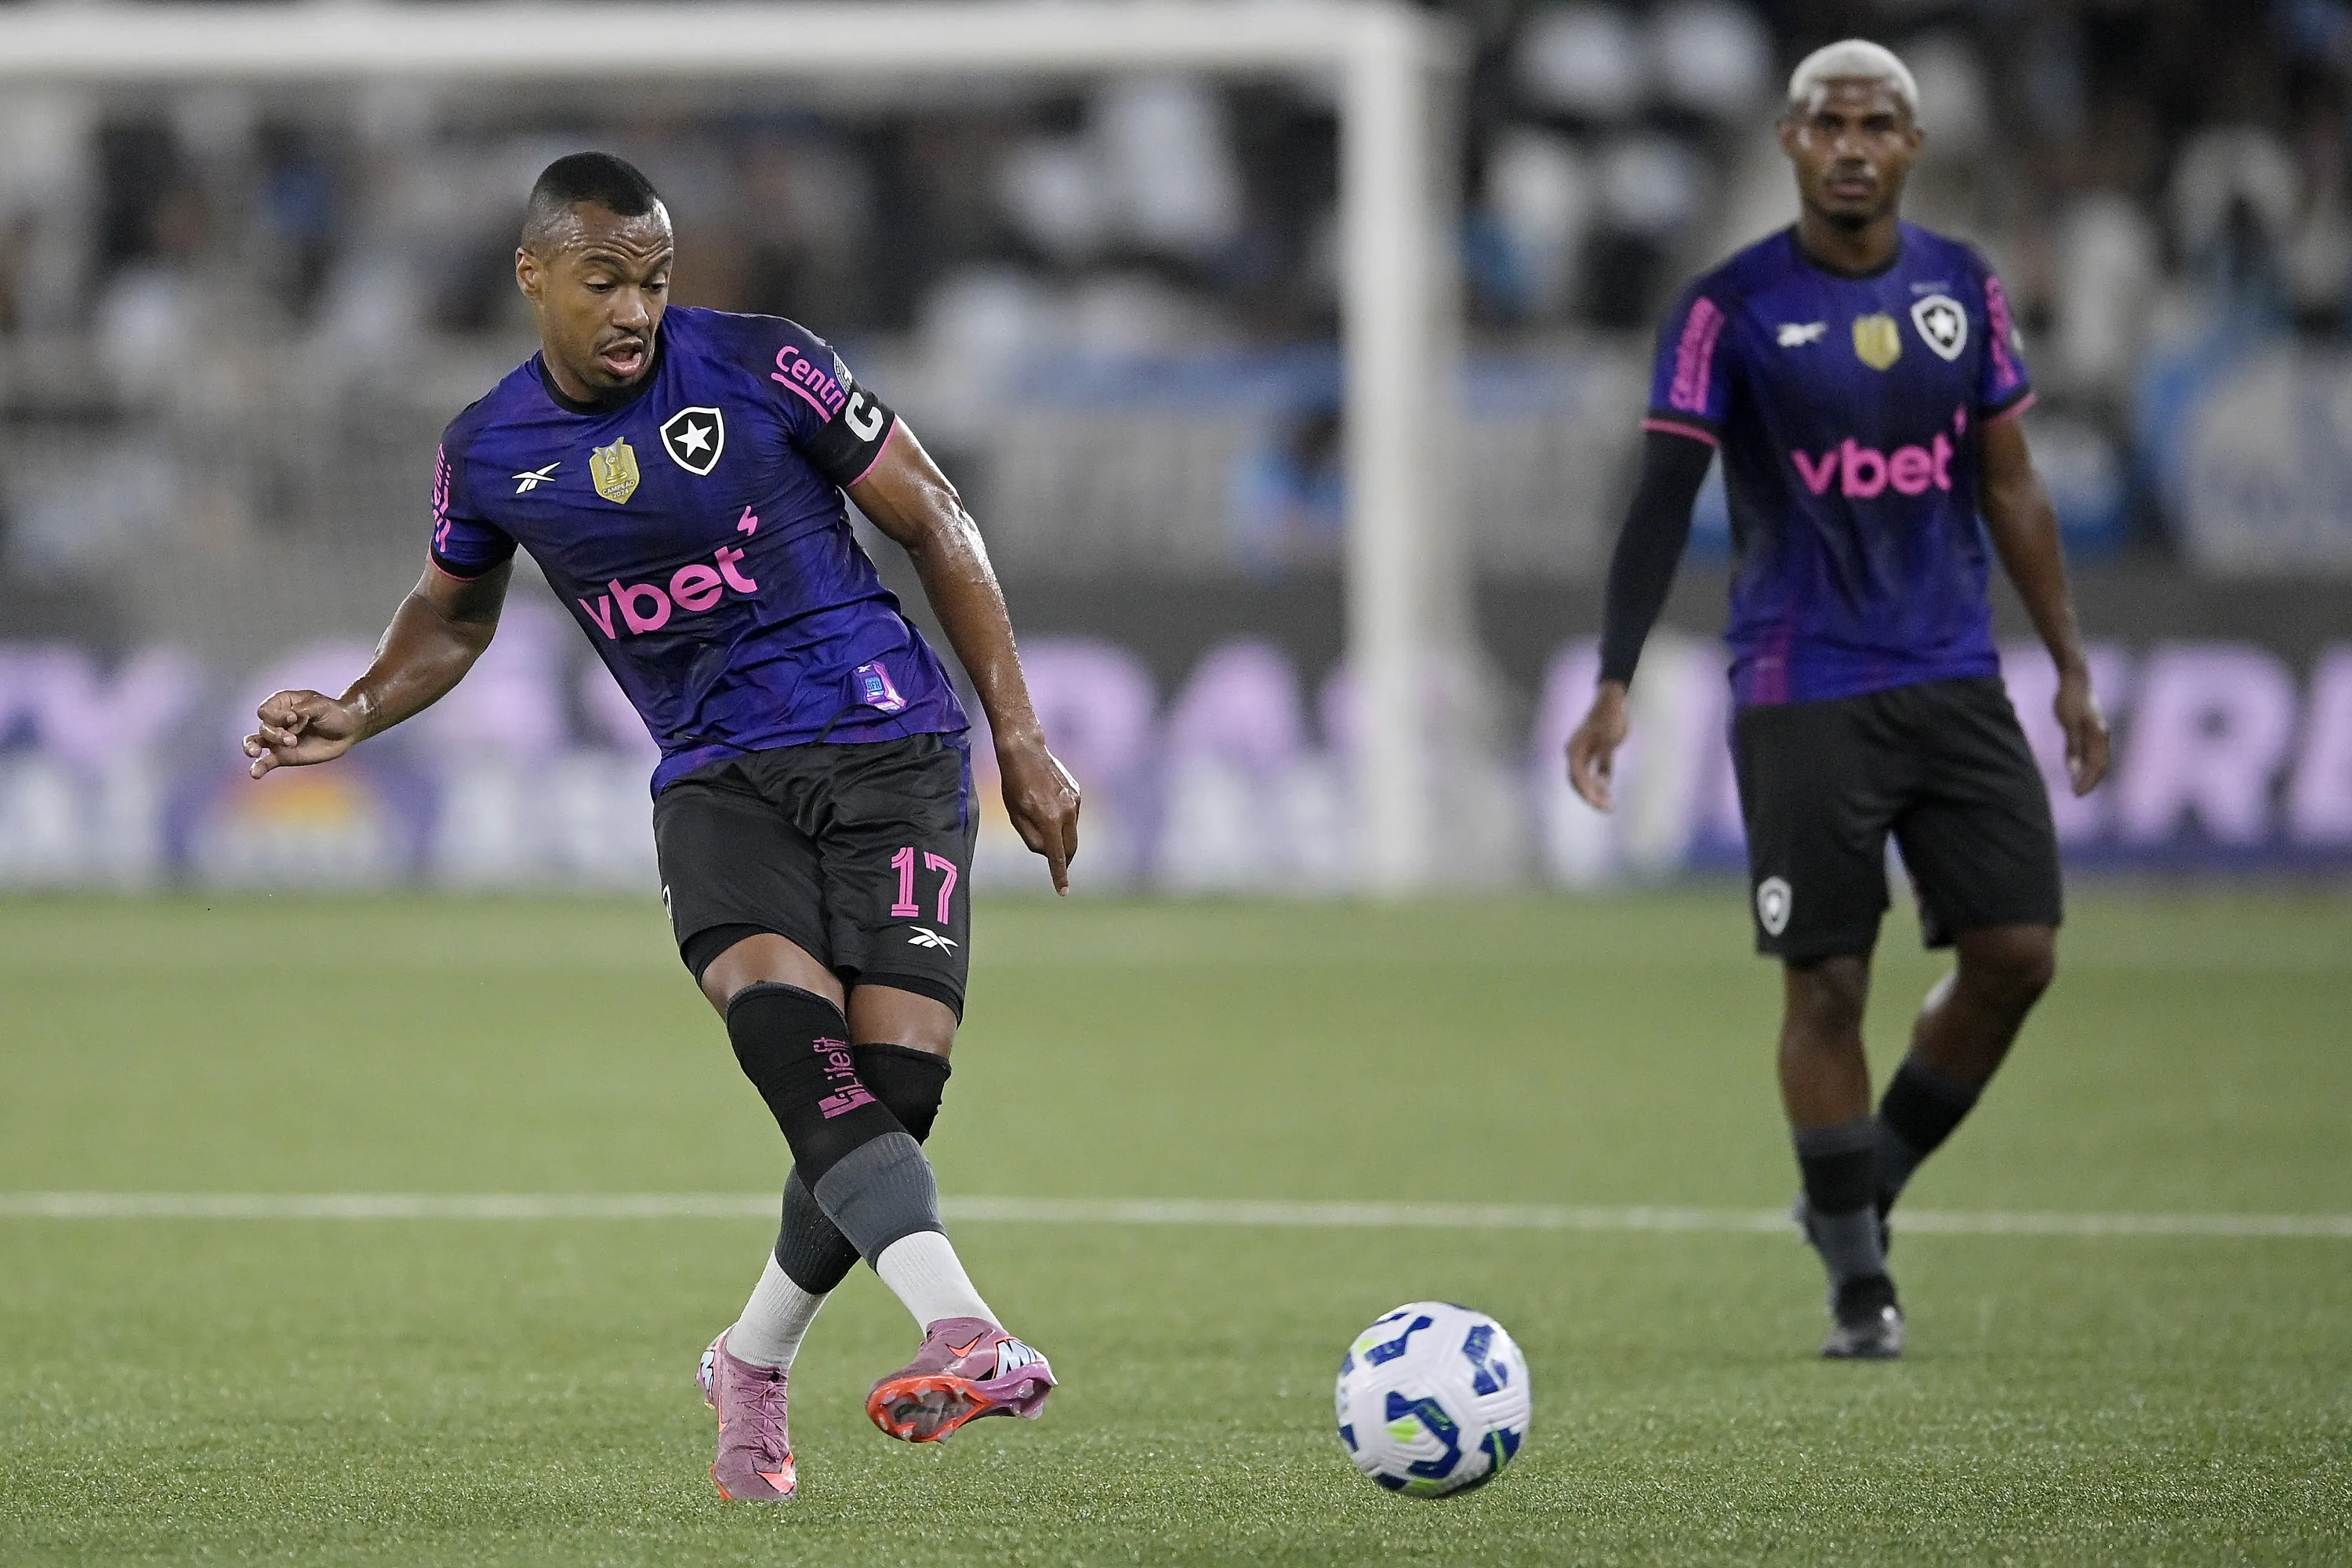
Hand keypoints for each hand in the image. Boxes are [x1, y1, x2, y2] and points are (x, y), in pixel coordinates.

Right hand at [244, 689, 366, 777]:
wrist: (347, 730)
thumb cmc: (334, 713)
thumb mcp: (321, 706)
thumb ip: (303, 710)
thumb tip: (290, 718)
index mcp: (282, 704)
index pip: (266, 711)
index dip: (276, 716)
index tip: (294, 718)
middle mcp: (276, 722)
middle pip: (263, 727)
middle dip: (275, 734)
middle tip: (293, 740)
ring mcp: (278, 740)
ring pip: (255, 742)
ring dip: (252, 747)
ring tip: (255, 752)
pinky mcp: (284, 756)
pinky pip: (266, 762)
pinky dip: (259, 767)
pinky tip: (255, 773)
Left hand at [997, 735, 1080, 893]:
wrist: (1025, 751)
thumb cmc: (1014, 785)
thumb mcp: (1015, 816)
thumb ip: (1032, 838)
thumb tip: (1047, 851)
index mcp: (1050, 820)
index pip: (1057, 855)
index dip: (1059, 875)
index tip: (1063, 891)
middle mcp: (1068, 812)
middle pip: (1071, 847)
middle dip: (1064, 858)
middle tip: (1054, 863)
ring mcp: (1076, 801)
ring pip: (1072, 830)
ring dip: (1061, 835)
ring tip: (1040, 818)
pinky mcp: (1078, 792)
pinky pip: (1072, 815)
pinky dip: (1063, 819)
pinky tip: (1048, 804)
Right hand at [1566, 682, 1630, 811]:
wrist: (1612, 700)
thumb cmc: (1610, 716)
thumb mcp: (1610, 738)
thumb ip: (1605, 758)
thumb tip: (1602, 780)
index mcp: (1574, 750)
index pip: (1577, 777)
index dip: (1587, 793)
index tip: (1599, 803)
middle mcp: (1576, 754)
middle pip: (1579, 782)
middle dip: (1592, 797)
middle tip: (1608, 809)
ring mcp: (1585, 754)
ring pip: (1586, 780)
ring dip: (1597, 793)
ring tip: (1611, 805)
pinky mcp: (1596, 753)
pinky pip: (1595, 773)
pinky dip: (1601, 783)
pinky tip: (1609, 792)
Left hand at [2054, 664, 2108, 796]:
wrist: (2076, 679)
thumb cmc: (2069, 700)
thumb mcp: (2068, 724)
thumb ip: (2072, 747)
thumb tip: (2073, 771)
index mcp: (2098, 736)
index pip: (2097, 766)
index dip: (2088, 782)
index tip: (2076, 793)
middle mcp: (2103, 735)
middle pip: (2101, 765)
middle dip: (2090, 781)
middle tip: (2076, 794)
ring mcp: (2100, 732)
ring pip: (2099, 759)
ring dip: (2090, 773)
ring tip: (2077, 785)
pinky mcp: (2094, 728)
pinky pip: (2094, 751)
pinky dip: (2088, 763)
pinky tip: (2077, 768)